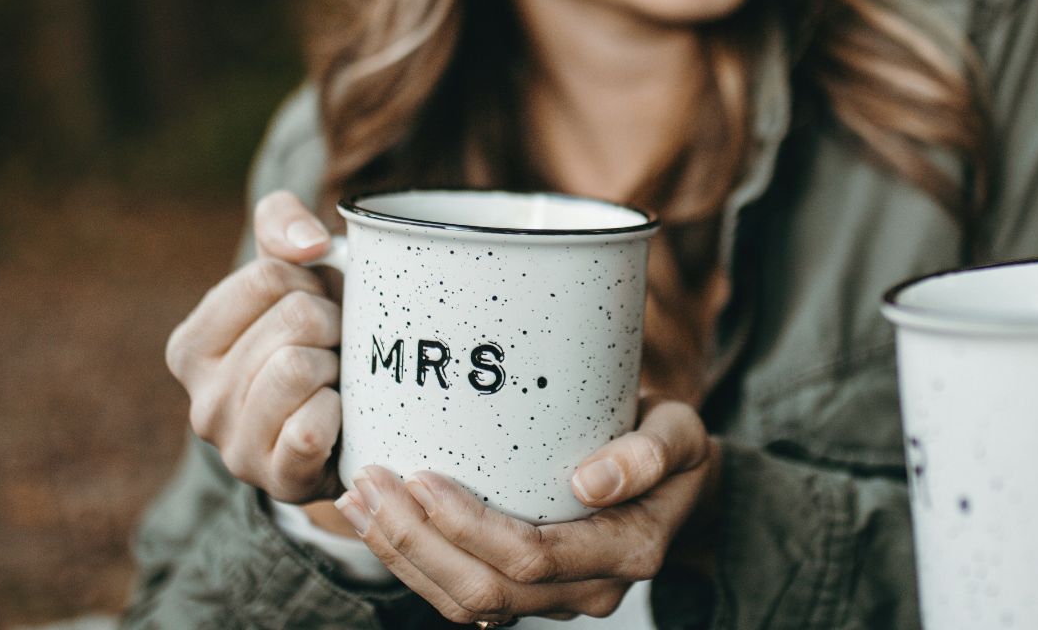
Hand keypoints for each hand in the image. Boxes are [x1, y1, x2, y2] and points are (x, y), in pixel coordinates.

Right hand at [164, 191, 344, 502]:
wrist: (344, 423)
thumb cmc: (313, 336)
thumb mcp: (290, 268)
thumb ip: (281, 223)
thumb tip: (309, 245)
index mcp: (190, 347)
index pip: (267, 277)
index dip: (311, 280)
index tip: (315, 304)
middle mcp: (201, 401)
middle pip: (294, 320)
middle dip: (332, 322)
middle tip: (334, 345)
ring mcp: (236, 449)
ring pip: (301, 368)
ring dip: (338, 364)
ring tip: (336, 377)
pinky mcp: (278, 483)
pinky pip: (309, 430)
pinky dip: (338, 412)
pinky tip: (338, 415)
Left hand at [332, 399, 718, 623]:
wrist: (680, 486)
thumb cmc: (673, 447)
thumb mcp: (681, 433)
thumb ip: (650, 452)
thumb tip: (590, 482)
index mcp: (626, 552)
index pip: (532, 557)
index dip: (469, 526)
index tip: (421, 477)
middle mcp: (588, 590)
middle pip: (486, 590)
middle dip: (415, 542)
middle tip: (368, 485)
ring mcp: (554, 599)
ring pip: (465, 604)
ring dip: (402, 556)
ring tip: (356, 502)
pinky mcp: (525, 590)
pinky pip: (461, 594)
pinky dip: (411, 562)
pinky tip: (375, 521)